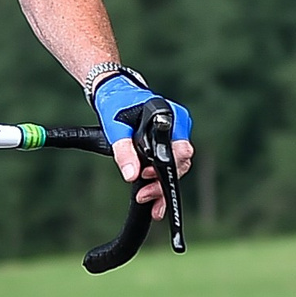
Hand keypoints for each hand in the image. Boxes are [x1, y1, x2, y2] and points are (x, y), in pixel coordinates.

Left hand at [90, 72, 194, 218]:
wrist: (114, 96)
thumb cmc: (116, 105)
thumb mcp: (116, 129)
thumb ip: (124, 152)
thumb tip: (131, 175)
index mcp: (171, 116)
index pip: (180, 147)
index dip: (167, 166)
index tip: (148, 176)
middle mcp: (178, 126)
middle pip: (180, 162)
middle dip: (162, 182)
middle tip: (144, 194)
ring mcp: (174, 136)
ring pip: (175, 168)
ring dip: (160, 185)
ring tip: (145, 197)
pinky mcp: (167, 144)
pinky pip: (169, 166)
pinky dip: (160, 182)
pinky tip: (155, 200)